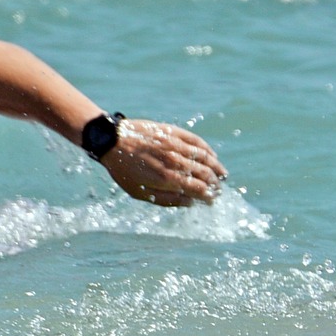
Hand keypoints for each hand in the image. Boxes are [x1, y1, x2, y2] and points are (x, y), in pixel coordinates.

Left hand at [99, 119, 226, 205]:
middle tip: (218, 190)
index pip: (199, 189)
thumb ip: (168, 200)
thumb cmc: (124, 170)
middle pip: (205, 173)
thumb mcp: (142, 193)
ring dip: (217, 167)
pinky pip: (196, 141)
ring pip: (205, 156)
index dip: (209, 196)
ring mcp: (176, 144)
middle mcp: (175, 161)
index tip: (212, 201)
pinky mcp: (174, 132)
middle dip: (215, 184)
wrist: (112, 141)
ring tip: (223, 175)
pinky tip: (212, 156)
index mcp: (168, 178)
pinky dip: (207, 149)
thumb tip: (191, 203)